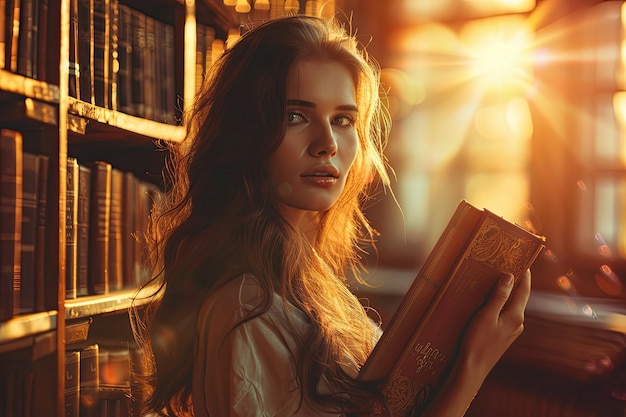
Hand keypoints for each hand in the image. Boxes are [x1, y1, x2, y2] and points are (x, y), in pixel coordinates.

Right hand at [413, 271, 531, 416]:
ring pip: (512, 306)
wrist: (473, 369)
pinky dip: (501, 303)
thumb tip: (510, 277)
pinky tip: (491, 301)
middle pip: (519, 297)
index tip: (523, 259)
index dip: (524, 274)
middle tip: (508, 264)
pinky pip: (505, 314)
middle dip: (515, 281)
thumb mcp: (486, 316)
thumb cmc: (477, 342)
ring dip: (507, 292)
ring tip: (498, 279)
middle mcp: (518, 323)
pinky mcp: (503, 335)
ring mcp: (511, 330)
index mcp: (515, 316)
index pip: (524, 290)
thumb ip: (498, 296)